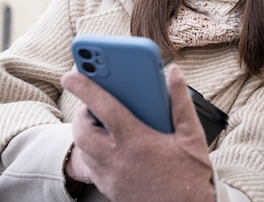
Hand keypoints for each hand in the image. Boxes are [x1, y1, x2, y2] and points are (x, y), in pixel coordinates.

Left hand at [61, 65, 214, 201]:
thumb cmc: (191, 176)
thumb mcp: (192, 136)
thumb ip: (180, 102)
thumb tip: (173, 73)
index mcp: (137, 141)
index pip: (104, 108)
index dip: (85, 87)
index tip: (72, 74)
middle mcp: (117, 160)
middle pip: (82, 131)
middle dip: (80, 111)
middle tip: (91, 100)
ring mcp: (111, 177)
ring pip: (83, 150)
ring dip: (85, 131)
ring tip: (101, 119)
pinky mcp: (110, 190)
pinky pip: (90, 166)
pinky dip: (91, 150)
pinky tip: (109, 143)